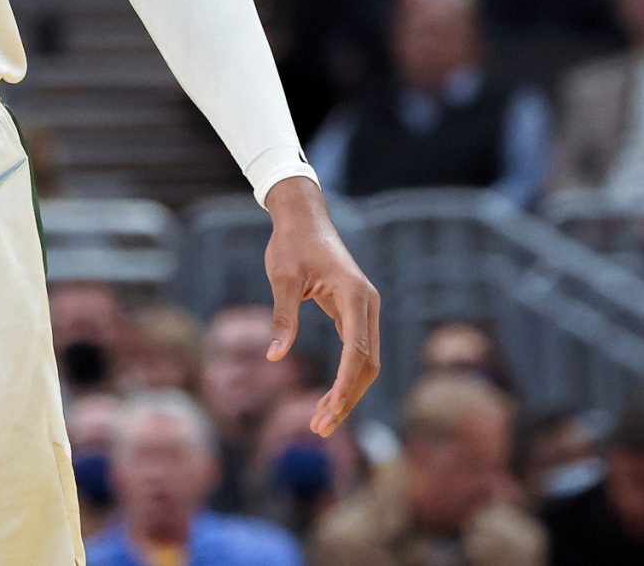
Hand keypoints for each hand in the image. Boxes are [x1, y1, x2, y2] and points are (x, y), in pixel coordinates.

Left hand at [263, 177, 379, 437]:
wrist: (304, 216)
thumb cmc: (292, 243)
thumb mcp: (283, 277)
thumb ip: (282, 316)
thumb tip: (275, 356)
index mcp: (354, 294)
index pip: (358, 352)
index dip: (344, 386)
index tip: (327, 413)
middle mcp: (367, 303)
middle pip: (368, 364)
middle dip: (347, 398)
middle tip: (319, 428)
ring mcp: (364, 308)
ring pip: (366, 361)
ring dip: (348, 392)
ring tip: (321, 421)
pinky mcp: (355, 311)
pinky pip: (358, 351)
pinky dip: (346, 377)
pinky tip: (328, 398)